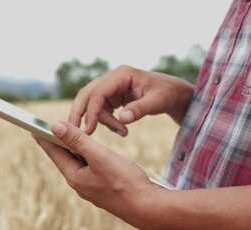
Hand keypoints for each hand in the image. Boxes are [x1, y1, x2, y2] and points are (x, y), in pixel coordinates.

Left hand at [34, 121, 167, 229]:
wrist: (148, 207)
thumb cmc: (125, 182)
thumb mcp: (100, 156)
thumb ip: (78, 141)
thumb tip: (55, 127)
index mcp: (75, 177)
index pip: (54, 152)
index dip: (44, 137)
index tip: (33, 126)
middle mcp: (80, 184)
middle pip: (65, 158)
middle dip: (59, 141)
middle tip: (49, 127)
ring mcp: (92, 188)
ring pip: (78, 163)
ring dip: (74, 148)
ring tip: (68, 136)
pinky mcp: (104, 188)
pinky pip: (90, 168)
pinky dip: (87, 156)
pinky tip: (92, 152)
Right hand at [69, 65, 193, 135]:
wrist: (174, 94)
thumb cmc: (168, 94)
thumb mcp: (157, 102)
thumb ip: (140, 109)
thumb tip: (122, 119)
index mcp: (121, 74)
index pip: (98, 92)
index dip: (91, 111)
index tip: (88, 131)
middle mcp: (112, 78)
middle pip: (86, 94)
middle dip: (79, 113)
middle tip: (76, 133)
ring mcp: (111, 87)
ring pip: (93, 104)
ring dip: (102, 121)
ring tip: (123, 132)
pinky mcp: (113, 96)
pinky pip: (101, 110)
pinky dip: (107, 121)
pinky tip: (121, 130)